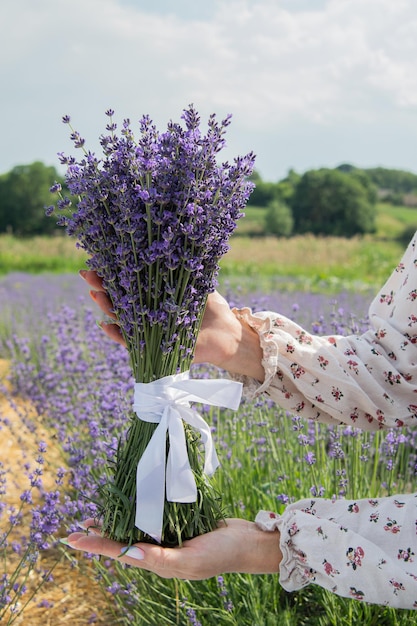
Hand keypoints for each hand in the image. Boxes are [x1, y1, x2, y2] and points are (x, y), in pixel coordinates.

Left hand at [62, 518, 280, 579]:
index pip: (120, 552)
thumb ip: (160, 559)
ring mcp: (170, 539)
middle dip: (101, 534)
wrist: (249, 542)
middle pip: (123, 542)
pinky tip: (135, 503)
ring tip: (99, 515)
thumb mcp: (192, 560)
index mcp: (160, 563)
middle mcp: (161, 552)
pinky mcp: (180, 526)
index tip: (73, 537)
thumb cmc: (223, 553)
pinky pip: (154, 518)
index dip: (96, 544)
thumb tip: (128, 553)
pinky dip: (140, 511)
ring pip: (136, 529)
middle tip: (81, 523)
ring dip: (117, 522)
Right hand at [80, 270, 264, 380]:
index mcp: (154, 294)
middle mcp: (147, 310)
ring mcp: (147, 329)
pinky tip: (104, 325)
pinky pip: (129, 343)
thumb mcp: (196, 281)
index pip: (128, 281)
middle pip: (117, 297)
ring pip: (119, 318)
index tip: (98, 257)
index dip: (112, 270)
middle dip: (100, 285)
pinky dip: (116, 335)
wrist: (225, 333)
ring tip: (94, 294)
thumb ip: (183, 264)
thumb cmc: (211, 306)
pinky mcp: (152, 348)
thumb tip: (175, 234)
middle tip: (87, 274)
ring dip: (105, 307)